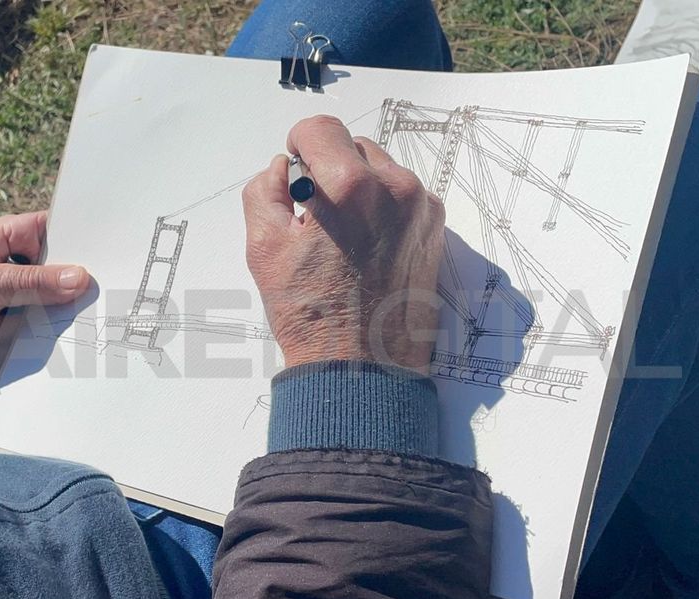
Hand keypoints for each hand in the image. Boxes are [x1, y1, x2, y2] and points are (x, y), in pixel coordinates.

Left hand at [0, 211, 89, 374]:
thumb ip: (30, 281)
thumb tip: (78, 278)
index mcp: (12, 237)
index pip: (57, 230)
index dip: (78, 245)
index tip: (91, 268)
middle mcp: (22, 263)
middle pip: (62, 277)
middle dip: (43, 302)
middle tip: (18, 309)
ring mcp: (23, 294)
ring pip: (51, 310)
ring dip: (20, 327)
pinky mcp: (21, 321)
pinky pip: (38, 333)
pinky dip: (14, 342)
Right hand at [242, 115, 445, 372]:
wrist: (363, 369)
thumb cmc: (311, 315)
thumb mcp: (264, 248)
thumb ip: (265, 192)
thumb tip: (281, 170)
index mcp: (351, 187)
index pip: (320, 128)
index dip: (298, 144)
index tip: (294, 169)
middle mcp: (395, 188)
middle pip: (352, 145)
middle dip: (329, 169)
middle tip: (314, 214)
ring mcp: (421, 208)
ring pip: (381, 168)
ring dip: (358, 186)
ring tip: (341, 234)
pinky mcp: (434, 229)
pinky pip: (403, 195)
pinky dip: (381, 207)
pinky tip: (365, 244)